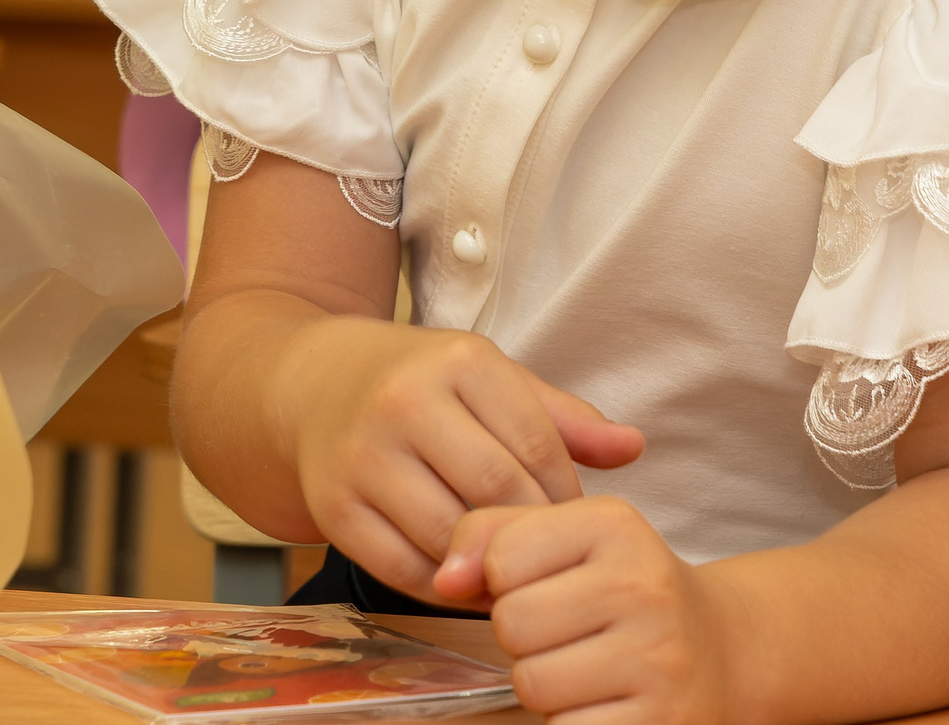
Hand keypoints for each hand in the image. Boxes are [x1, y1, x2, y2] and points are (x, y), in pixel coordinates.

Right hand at [280, 319, 642, 604]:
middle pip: (495, 491)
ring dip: (489, 567)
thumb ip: (563, 418)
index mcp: (459, 363)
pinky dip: (442, 586)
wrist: (314, 385)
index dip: (564, 497)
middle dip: (531, 534)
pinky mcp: (332, 507)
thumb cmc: (421, 384)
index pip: (536, 445)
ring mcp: (362, 457)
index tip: (572, 522)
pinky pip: (401, 568)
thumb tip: (633, 448)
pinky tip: (464, 579)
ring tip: (513, 575)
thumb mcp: (492, 380)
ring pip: (448, 535)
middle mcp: (404, 403)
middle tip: (549, 558)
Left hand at [435, 497, 737, 723]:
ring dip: (545, 684)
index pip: (502, 558)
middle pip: (513, 623)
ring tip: (584, 668)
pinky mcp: (660, 723)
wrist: (721, 650)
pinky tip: (603, 702)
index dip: (507, 582)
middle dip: (524, 638)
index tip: (548, 585)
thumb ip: (492, 535)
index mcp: (615, 525)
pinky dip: (571, 722)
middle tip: (566, 635)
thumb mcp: (568, 539)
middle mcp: (644, 585)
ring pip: (533, 682)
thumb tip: (444, 581)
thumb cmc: (622, 592)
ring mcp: (658, 659)